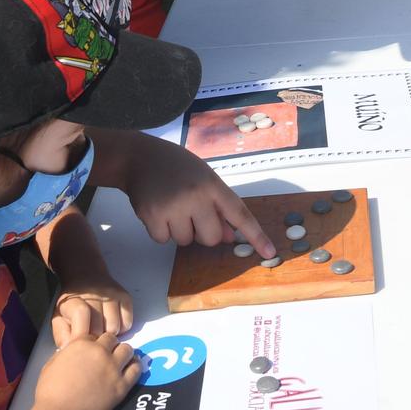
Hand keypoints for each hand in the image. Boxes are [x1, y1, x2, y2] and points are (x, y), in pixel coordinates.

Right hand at [33, 317, 140, 409]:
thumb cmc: (50, 393)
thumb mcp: (52, 363)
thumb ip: (68, 353)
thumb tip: (74, 351)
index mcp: (82, 344)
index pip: (96, 335)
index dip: (95, 342)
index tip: (94, 349)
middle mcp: (99, 352)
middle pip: (112, 340)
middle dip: (109, 346)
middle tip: (107, 355)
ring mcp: (112, 369)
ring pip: (127, 350)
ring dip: (123, 353)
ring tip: (120, 360)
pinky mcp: (121, 386)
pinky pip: (136, 370)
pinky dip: (134, 367)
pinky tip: (130, 368)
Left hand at [55, 276, 131, 338]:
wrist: (86, 276)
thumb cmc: (73, 303)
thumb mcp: (59, 317)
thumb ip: (61, 334)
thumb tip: (69, 348)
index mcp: (75, 300)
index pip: (82, 315)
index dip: (82, 334)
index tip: (80, 339)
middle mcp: (95, 295)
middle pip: (100, 330)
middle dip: (96, 338)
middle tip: (92, 336)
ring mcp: (112, 295)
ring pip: (115, 328)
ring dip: (109, 334)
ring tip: (102, 329)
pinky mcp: (125, 297)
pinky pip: (127, 323)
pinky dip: (121, 328)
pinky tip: (111, 323)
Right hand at [123, 137, 274, 255]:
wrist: (140, 157)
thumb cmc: (179, 169)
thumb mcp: (205, 180)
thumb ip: (219, 207)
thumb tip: (230, 238)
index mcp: (213, 186)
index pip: (240, 215)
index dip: (256, 235)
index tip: (270, 252)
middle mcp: (196, 196)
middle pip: (212, 238)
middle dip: (204, 233)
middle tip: (191, 213)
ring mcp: (173, 207)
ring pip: (186, 242)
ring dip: (180, 231)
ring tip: (172, 207)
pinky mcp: (151, 216)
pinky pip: (163, 241)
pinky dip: (161, 231)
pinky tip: (158, 210)